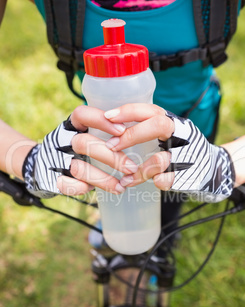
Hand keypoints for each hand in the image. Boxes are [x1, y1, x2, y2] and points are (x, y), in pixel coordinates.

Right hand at [22, 106, 138, 197]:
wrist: (42, 166)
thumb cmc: (77, 148)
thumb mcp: (86, 133)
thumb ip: (105, 132)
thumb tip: (140, 131)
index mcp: (71, 125)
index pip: (82, 115)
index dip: (100, 120)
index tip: (122, 130)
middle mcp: (61, 140)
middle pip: (83, 143)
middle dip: (111, 157)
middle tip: (132, 168)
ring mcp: (55, 160)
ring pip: (78, 168)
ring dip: (103, 179)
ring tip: (122, 186)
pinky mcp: (51, 178)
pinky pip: (67, 185)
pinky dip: (83, 188)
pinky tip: (97, 191)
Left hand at [105, 105, 234, 201]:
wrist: (214, 171)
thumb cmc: (182, 150)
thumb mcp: (168, 134)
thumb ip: (147, 129)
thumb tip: (110, 126)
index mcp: (174, 122)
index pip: (151, 110)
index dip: (129, 111)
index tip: (108, 117)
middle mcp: (183, 134)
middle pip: (159, 125)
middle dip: (132, 135)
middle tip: (112, 146)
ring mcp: (189, 155)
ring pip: (160, 159)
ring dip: (139, 170)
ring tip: (126, 178)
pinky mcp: (190, 176)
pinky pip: (165, 180)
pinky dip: (152, 183)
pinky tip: (142, 184)